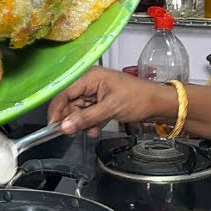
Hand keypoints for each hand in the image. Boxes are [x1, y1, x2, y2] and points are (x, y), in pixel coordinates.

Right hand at [47, 67, 170, 136]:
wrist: (157, 103)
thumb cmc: (137, 99)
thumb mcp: (110, 109)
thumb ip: (86, 118)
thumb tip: (65, 127)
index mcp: (90, 77)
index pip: (65, 93)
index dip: (57, 110)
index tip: (53, 126)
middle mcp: (90, 82)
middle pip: (70, 102)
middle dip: (73, 119)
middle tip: (76, 133)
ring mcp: (95, 91)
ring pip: (79, 110)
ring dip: (83, 123)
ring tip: (92, 132)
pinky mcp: (101, 100)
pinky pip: (88, 112)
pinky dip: (90, 122)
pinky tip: (96, 129)